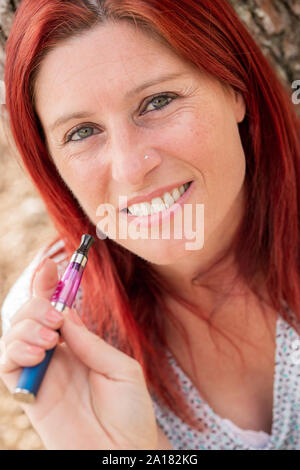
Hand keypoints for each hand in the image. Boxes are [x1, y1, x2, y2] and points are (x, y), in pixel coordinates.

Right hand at [0, 258, 157, 449]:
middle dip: (37, 305)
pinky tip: (39, 352)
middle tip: (55, 314)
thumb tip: (66, 314)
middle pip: (30, 317)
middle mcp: (57, 356)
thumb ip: (90, 342)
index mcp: (79, 346)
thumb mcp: (120, 368)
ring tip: (50, 337)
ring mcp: (41, 374)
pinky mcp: (29, 395)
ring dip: (26, 326)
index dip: (49, 286)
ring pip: (13, 336)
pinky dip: (15, 352)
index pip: (56, 309)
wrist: (124, 453)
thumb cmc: (130, 413)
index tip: (51, 265)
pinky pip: (7, 367)